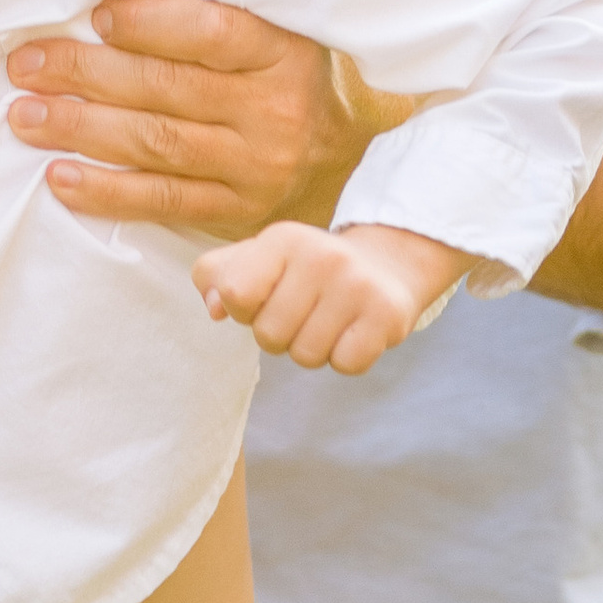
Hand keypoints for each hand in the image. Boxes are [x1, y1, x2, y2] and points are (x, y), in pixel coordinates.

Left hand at [5, 0, 369, 236]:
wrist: (358, 162)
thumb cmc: (297, 81)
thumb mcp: (282, 37)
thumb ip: (218, 19)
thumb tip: (115, 3)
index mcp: (285, 55)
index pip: (211, 33)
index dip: (148, 23)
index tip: (95, 15)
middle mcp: (273, 112)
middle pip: (168, 89)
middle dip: (86, 74)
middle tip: (26, 65)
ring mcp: (256, 169)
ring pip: (157, 144)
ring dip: (81, 129)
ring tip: (25, 116)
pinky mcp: (238, 214)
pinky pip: (164, 202)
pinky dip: (107, 192)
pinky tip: (60, 178)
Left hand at [194, 220, 471, 373]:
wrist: (388, 264)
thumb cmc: (308, 269)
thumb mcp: (261, 257)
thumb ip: (218, 276)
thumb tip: (214, 308)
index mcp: (283, 238)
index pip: (235, 295)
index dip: (245, 311)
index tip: (267, 298)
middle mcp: (321, 255)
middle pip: (269, 336)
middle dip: (281, 336)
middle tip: (305, 312)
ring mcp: (356, 284)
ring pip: (306, 356)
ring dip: (314, 348)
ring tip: (330, 320)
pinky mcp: (386, 314)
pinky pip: (345, 364)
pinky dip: (346, 357)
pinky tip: (354, 330)